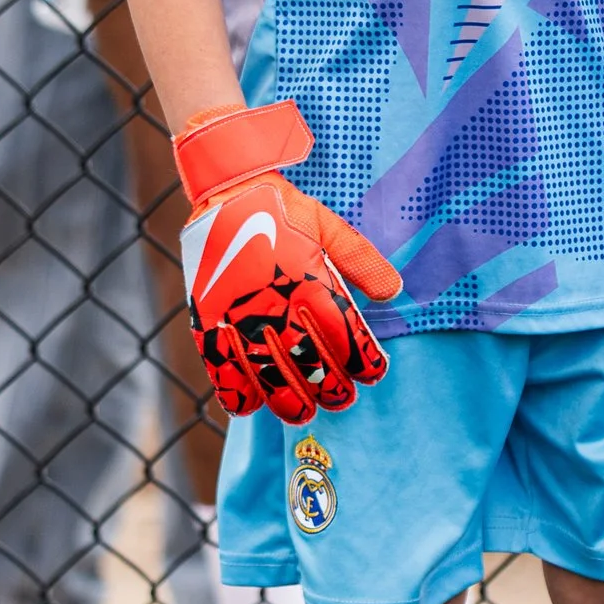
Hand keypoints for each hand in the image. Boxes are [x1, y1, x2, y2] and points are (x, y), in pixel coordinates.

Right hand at [174, 99, 400, 423]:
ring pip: (268, 376)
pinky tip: (250, 406)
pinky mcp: (209, 320)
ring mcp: (240, 316)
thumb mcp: (330, 226)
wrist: (225, 191)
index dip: (365, 363)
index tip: (374, 375)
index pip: (347, 338)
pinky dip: (236, 392)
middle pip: (312, 366)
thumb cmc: (283, 209)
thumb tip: (395, 291)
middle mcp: (278, 305)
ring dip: (289, 401)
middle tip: (342, 400)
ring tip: (303, 412)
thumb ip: (363, 261)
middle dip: (333, 389)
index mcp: (311, 283)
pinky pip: (221, 368)